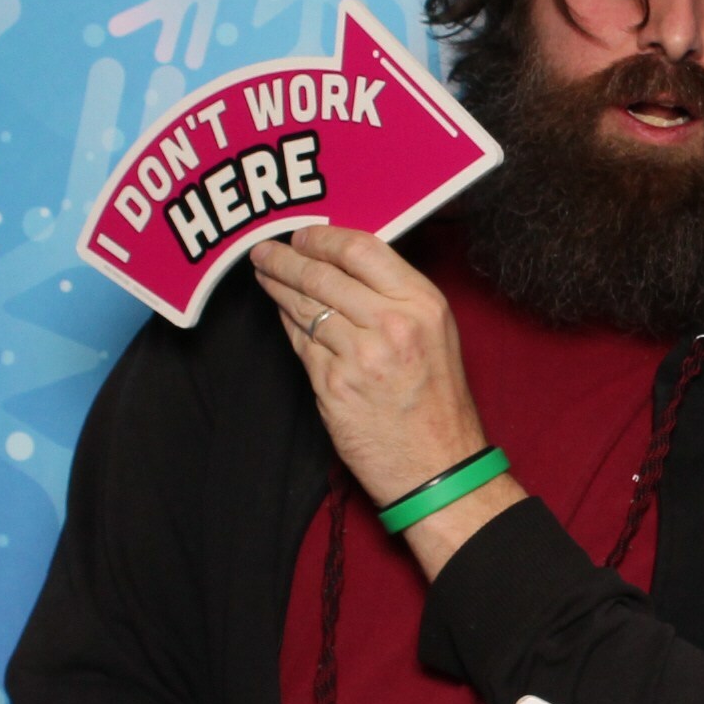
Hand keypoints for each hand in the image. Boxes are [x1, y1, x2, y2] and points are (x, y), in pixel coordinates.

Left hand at [249, 228, 491, 505]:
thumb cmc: (438, 404)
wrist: (439, 468)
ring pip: (305, 306)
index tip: (302, 235)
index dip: (322, 238)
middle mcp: (392, 325)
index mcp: (423, 304)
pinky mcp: (334, 386)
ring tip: (265, 275)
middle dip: (286, 259)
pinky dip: (288, 325)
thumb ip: (396, 298)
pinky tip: (282, 315)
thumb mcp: (436, 335)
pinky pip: (301, 344)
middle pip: (323, 274)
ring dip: (278, 287)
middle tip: (264, 251)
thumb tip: (343, 267)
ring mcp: (360, 356)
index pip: (361, 250)